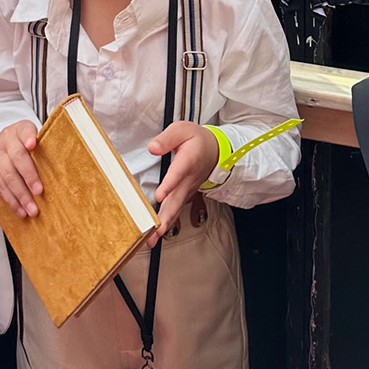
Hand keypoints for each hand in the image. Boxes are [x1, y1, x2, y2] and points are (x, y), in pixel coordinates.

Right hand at [0, 121, 42, 216]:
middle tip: (39, 192)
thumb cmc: (24, 144)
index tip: (32, 144)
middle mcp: (5, 139)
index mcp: (20, 129)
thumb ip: (45, 148)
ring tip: (32, 209)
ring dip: (20, 195)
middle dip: (29, 177)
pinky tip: (20, 209)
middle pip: (16, 158)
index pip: (25, 130)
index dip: (28, 137)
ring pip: (7, 176)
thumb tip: (64, 168)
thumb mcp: (35, 139)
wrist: (3, 143)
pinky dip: (11, 200)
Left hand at [145, 122, 219, 244]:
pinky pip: (176, 210)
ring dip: (165, 224)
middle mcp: (188, 179)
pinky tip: (156, 234)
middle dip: (166, 216)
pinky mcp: (185, 195)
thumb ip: (167, 138)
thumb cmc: (196, 140)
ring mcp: (188, 189)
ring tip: (153, 239)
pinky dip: (167, 223)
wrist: (216, 151)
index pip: (178, 173)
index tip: (160, 195)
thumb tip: (153, 148)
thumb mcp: (182, 129)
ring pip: (176, 209)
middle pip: (177, 199)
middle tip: (156, 230)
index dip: (169, 184)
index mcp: (188, 160)